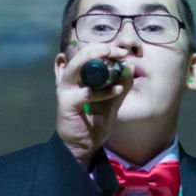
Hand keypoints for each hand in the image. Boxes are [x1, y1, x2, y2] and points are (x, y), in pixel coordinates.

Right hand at [54, 42, 134, 166]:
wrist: (83, 147)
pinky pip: (86, 93)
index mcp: (78, 77)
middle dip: (102, 49)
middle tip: (120, 52)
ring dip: (96, 59)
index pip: (87, 53)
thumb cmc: (93, 124)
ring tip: (116, 60)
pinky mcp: (67, 103)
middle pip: (80, 54)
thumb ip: (120, 86)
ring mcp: (65, 90)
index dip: (104, 48)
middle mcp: (69, 80)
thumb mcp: (112, 103)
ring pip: (76, 66)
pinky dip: (103, 91)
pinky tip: (117, 90)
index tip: (122, 53)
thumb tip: (129, 66)